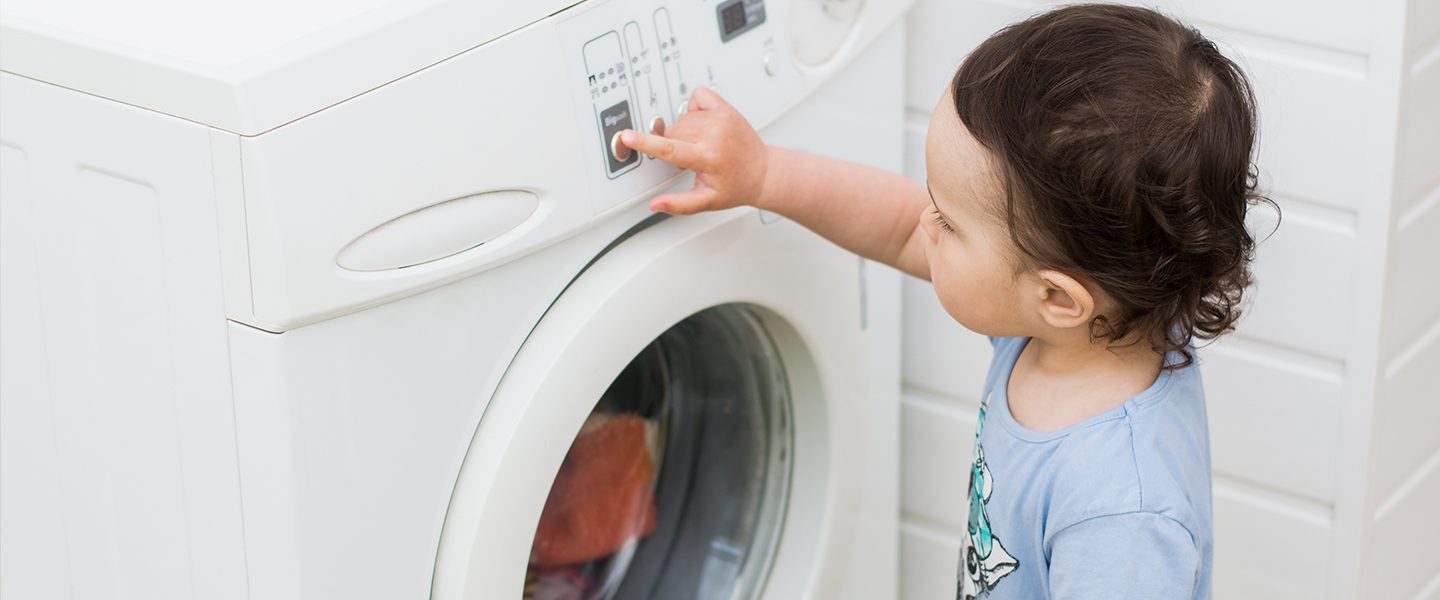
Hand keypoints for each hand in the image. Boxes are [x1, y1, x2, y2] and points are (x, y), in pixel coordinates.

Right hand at [619, 87, 768, 214]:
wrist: (762, 171)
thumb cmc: (736, 186)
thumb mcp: (707, 201)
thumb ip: (679, 204)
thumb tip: (656, 205)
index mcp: (707, 157)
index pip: (668, 148)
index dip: (644, 142)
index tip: (627, 136)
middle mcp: (714, 135)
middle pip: (671, 132)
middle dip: (672, 145)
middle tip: (690, 157)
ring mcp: (721, 118)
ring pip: (681, 119)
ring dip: (684, 131)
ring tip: (699, 144)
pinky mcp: (726, 108)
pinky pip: (697, 97)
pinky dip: (695, 108)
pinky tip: (703, 123)